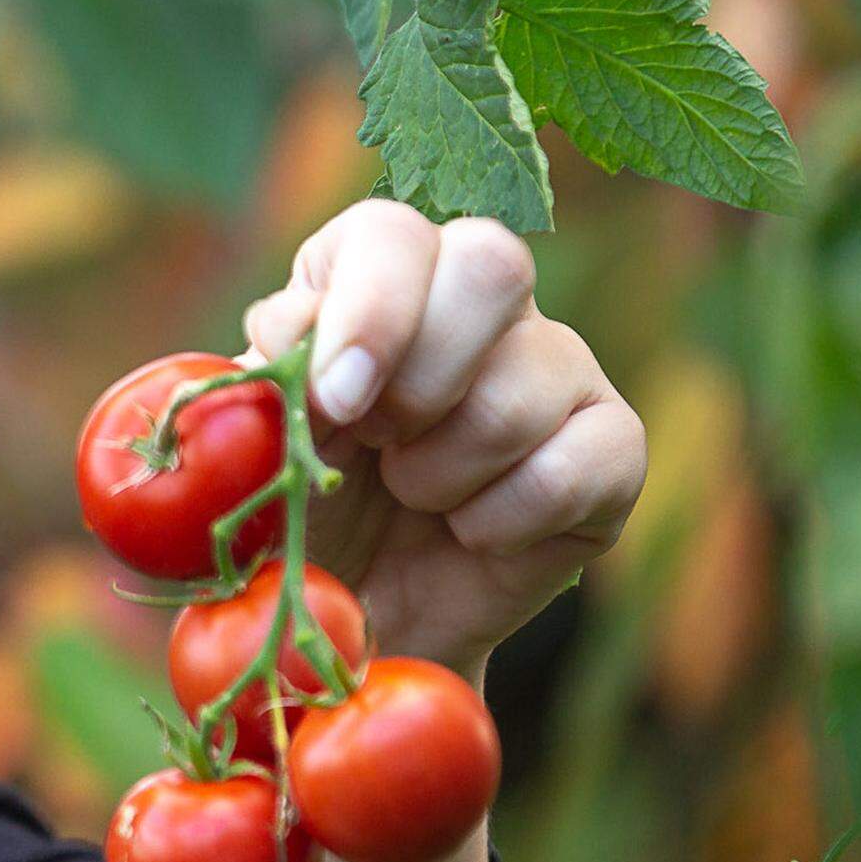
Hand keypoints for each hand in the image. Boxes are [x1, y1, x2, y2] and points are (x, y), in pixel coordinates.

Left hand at [235, 202, 642, 674]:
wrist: (358, 628)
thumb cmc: (299, 518)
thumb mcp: (250, 455)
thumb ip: (257, 389)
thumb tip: (288, 334)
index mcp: (372, 276)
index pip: (390, 233)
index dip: (369, 311)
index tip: (336, 403)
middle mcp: (472, 299)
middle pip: (491, 263)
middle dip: (424, 376)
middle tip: (379, 446)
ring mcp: (554, 365)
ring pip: (531, 376)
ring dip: (447, 469)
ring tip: (414, 497)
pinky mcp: (610, 444)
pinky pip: (585, 459)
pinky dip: (507, 519)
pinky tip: (472, 534)